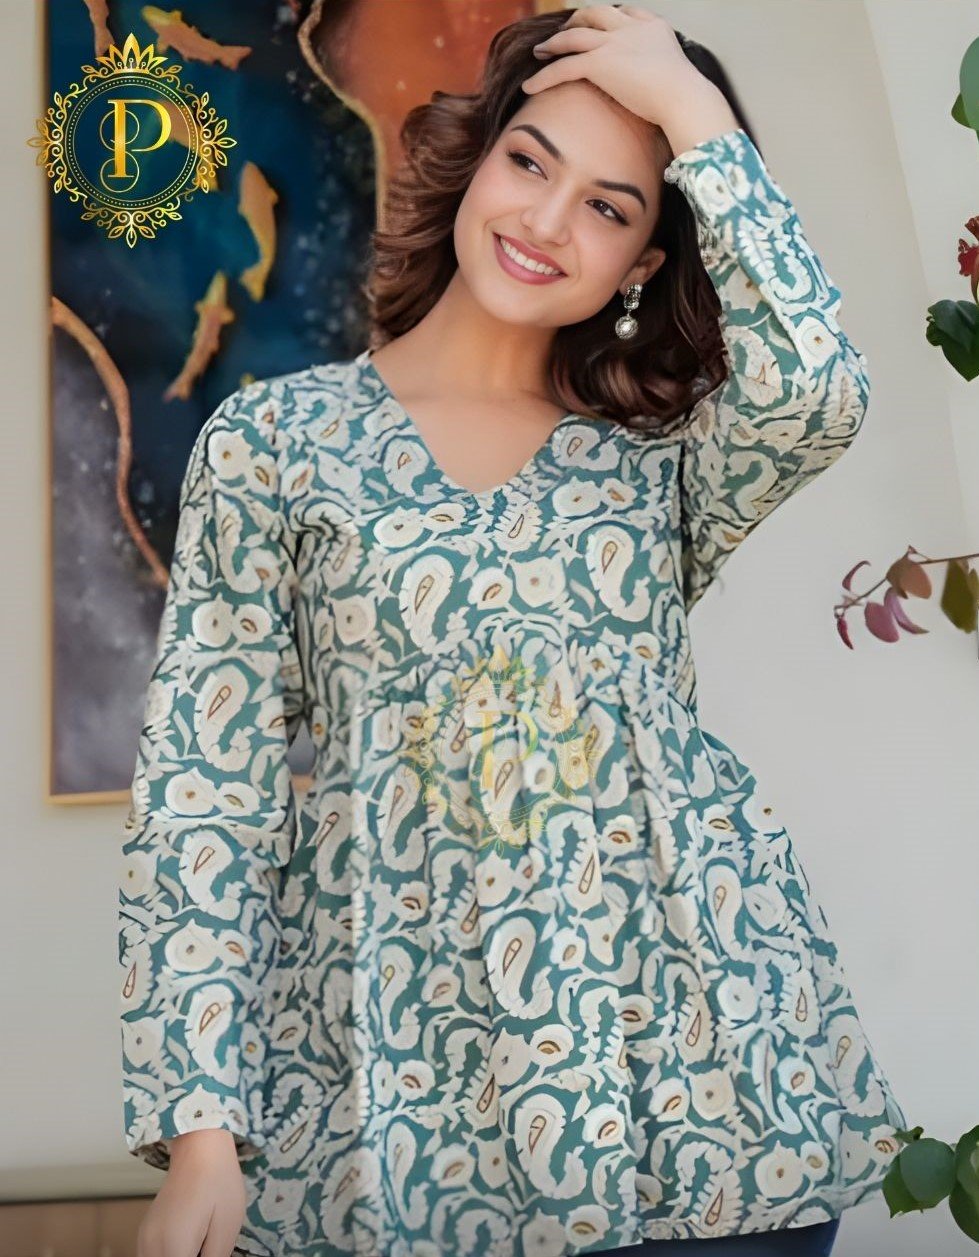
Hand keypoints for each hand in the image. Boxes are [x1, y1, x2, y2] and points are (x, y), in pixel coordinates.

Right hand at [137, 1129, 246, 1256]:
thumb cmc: (218, 1182)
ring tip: (203, 1244)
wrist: (199, 1145)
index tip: (210, 1254)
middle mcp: (150, 1247)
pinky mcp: (146, 1234)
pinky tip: (193, 1246)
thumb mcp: (226, 1228)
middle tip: (209, 1248)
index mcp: (172, 1247)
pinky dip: (174, 1256)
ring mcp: (144, 1240)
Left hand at [522, 4, 732, 143]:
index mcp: (653, 27)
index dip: (609, 18)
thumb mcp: (677, 75)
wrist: (684, 97)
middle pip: (596, 13)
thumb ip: (663, 74)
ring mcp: (614, 42)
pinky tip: (530, 86)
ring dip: (554, 43)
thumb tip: (665, 95)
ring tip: (540, 53)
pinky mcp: (600, 63)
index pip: (626, 12)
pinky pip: (563, 67)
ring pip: (574, 34)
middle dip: (577, 20)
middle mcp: (631, 28)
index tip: (598, 26)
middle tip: (563, 33)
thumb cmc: (686, 97)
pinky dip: (544, 77)